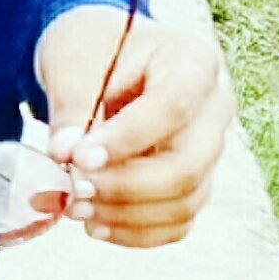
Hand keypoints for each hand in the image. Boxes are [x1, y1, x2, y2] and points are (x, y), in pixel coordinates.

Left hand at [32, 7, 234, 249]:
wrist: (102, 59)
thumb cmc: (93, 47)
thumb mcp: (72, 57)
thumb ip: (70, 102)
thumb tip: (64, 155)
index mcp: (193, 62)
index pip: (173, 108)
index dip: (128, 139)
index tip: (79, 157)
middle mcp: (214, 109)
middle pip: (188, 165)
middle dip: (126, 186)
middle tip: (74, 187)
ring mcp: (209, 151)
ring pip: (185, 201)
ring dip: (126, 214)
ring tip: (75, 207)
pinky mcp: (194, 184)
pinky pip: (178, 223)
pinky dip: (136, 232)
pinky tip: (97, 224)